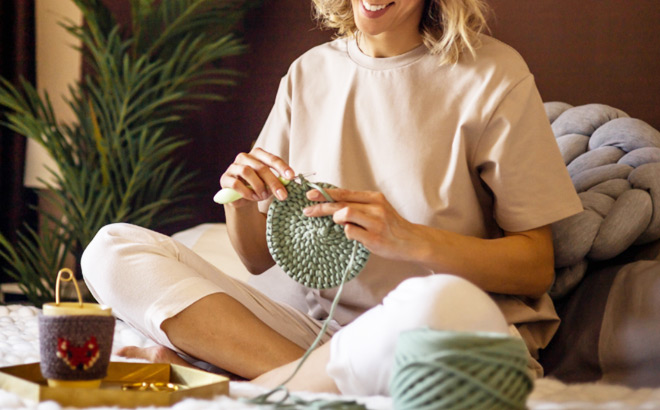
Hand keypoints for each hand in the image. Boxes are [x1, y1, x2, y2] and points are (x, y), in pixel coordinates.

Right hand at [220, 148, 294, 207]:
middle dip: (273, 182)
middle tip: (282, 195)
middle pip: (261, 167)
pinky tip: (252, 197)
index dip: (282, 167)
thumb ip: (277, 180)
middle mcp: (244, 157)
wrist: (241, 197)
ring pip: (247, 172)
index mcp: (258, 154)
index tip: (291, 176)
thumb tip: (288, 182)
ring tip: (263, 196)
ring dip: (258, 187)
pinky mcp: (225, 178)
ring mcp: (233, 167)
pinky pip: (236, 184)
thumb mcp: (269, 183)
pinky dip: (247, 192)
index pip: (272, 158)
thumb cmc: (258, 186)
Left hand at [302, 189, 424, 260]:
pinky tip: (355, 236)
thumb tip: (333, 204)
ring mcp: (375, 223)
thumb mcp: (378, 209)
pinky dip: (347, 233)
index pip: (345, 192)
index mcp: (375, 198)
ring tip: (339, 224)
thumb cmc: (391, 226)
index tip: (310, 195)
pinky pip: (350, 232)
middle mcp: (376, 207)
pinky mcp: (374, 238)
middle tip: (307, 210)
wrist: (412, 241)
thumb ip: (359, 206)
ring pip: (345, 214)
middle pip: (341, 203)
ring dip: (337, 219)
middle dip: (321, 207)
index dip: (326, 193)